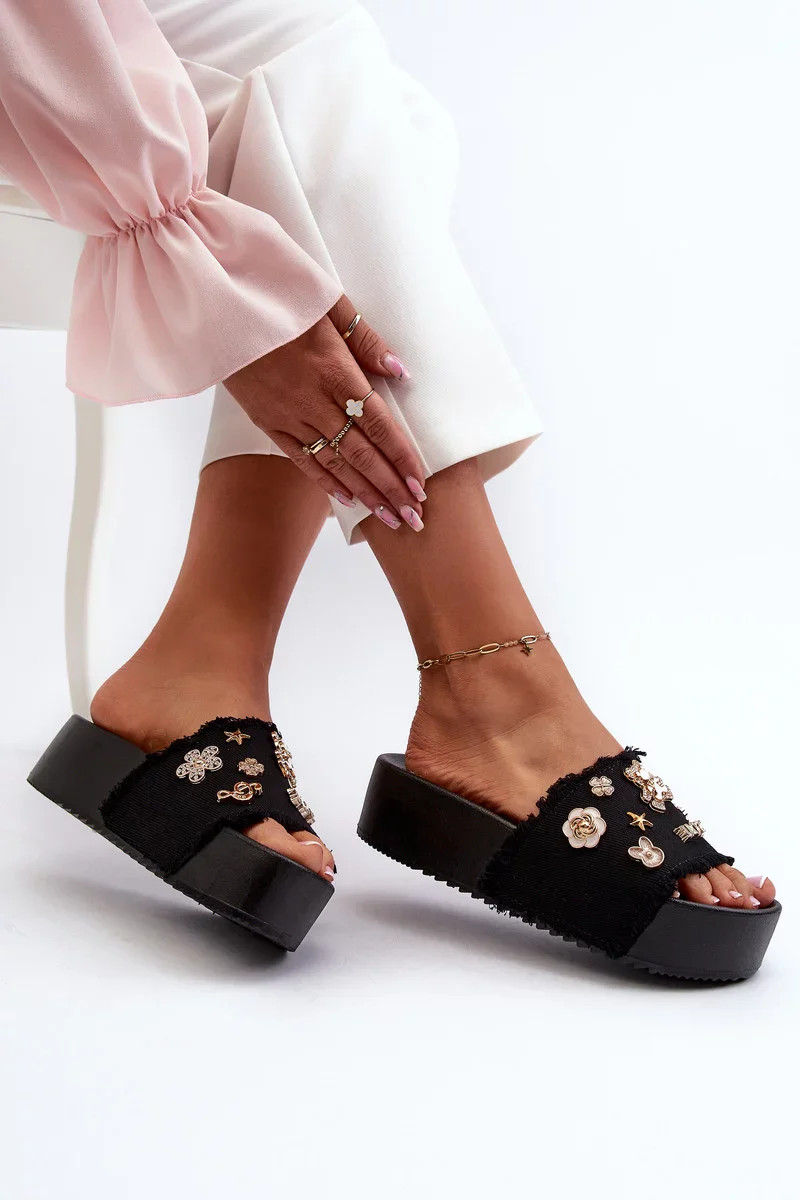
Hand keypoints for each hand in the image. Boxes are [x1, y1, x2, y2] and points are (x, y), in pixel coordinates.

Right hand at [225, 296, 425, 529]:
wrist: (218, 303)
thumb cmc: (278, 294)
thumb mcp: (328, 302)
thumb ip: (365, 339)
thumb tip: (398, 371)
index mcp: (334, 369)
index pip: (377, 423)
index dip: (401, 457)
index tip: (421, 484)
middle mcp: (313, 400)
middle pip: (361, 453)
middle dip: (391, 488)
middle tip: (415, 517)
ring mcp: (288, 415)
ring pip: (334, 464)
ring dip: (365, 494)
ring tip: (390, 518)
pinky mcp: (266, 421)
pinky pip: (301, 459)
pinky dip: (327, 482)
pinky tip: (348, 500)